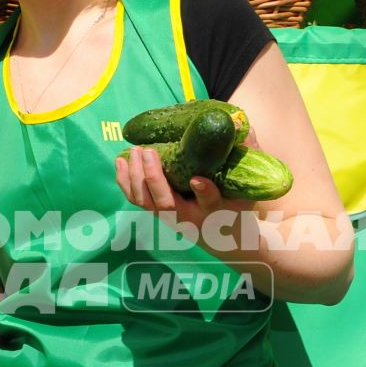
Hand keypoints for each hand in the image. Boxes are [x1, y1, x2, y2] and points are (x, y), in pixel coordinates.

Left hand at [114, 146, 255, 237]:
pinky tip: (120, 162)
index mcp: (214, 213)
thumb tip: (243, 127)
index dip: (204, 192)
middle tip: (148, 151)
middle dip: (152, 178)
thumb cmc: (234, 209)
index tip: (199, 180)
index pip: (210, 203)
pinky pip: (136, 200)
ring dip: (134, 177)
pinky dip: (125, 182)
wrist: (223, 239)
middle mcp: (188, 219)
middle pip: (166, 204)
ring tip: (132, 152)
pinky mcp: (156, 213)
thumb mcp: (244, 188)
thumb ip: (245, 158)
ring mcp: (168, 218)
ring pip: (145, 202)